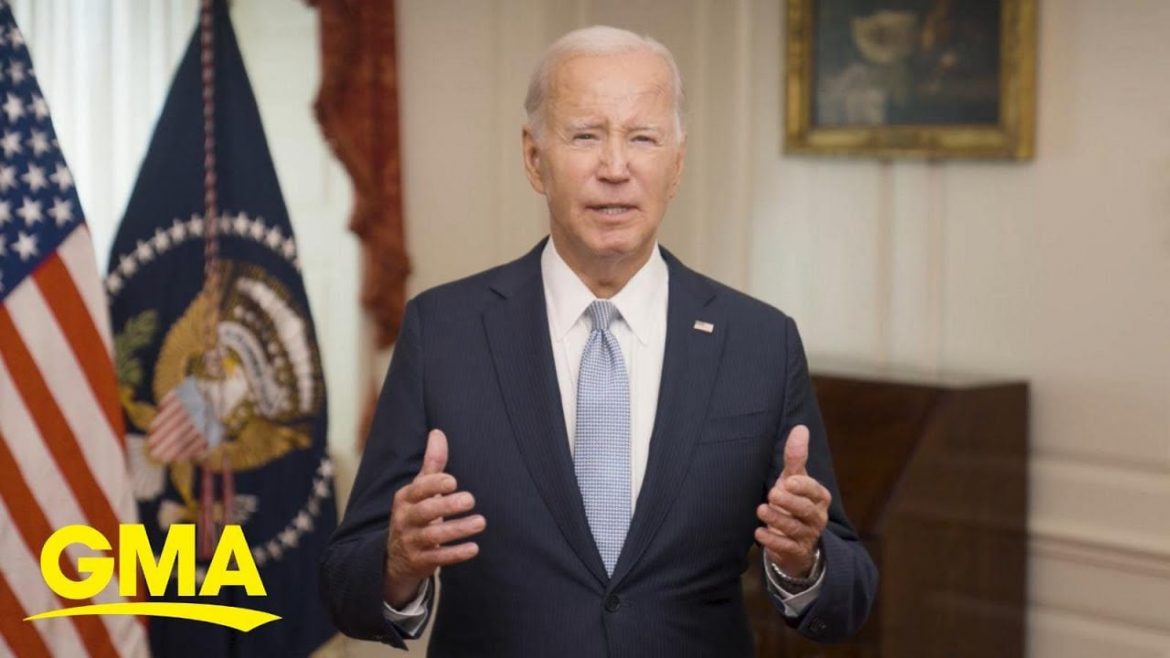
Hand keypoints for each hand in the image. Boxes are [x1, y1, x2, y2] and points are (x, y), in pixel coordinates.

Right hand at [383, 429, 484, 607]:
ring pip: (433, 536)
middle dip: (447, 505)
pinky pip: (438, 558)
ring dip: (458, 529)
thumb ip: (432, 464)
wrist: (395, 557)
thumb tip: (438, 432)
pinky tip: (474, 548)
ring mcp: (411, 542)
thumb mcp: (419, 490)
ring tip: (480, 522)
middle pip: (425, 512)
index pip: (418, 489)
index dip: (434, 485)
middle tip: (470, 499)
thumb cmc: (415, 514)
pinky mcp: (420, 562)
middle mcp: (405, 520)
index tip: (453, 481)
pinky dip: (455, 553)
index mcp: (405, 499)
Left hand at [755, 425, 830, 577]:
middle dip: (789, 502)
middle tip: (772, 493)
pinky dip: (772, 541)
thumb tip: (801, 428)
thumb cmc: (794, 502)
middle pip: (805, 510)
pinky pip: (786, 548)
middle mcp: (816, 517)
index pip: (814, 491)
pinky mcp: (795, 552)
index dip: (803, 486)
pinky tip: (759, 533)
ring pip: (795, 529)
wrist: (796, 541)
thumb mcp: (794, 479)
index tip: (788, 481)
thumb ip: (796, 457)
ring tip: (761, 510)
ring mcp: (807, 536)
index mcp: (819, 497)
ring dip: (777, 519)